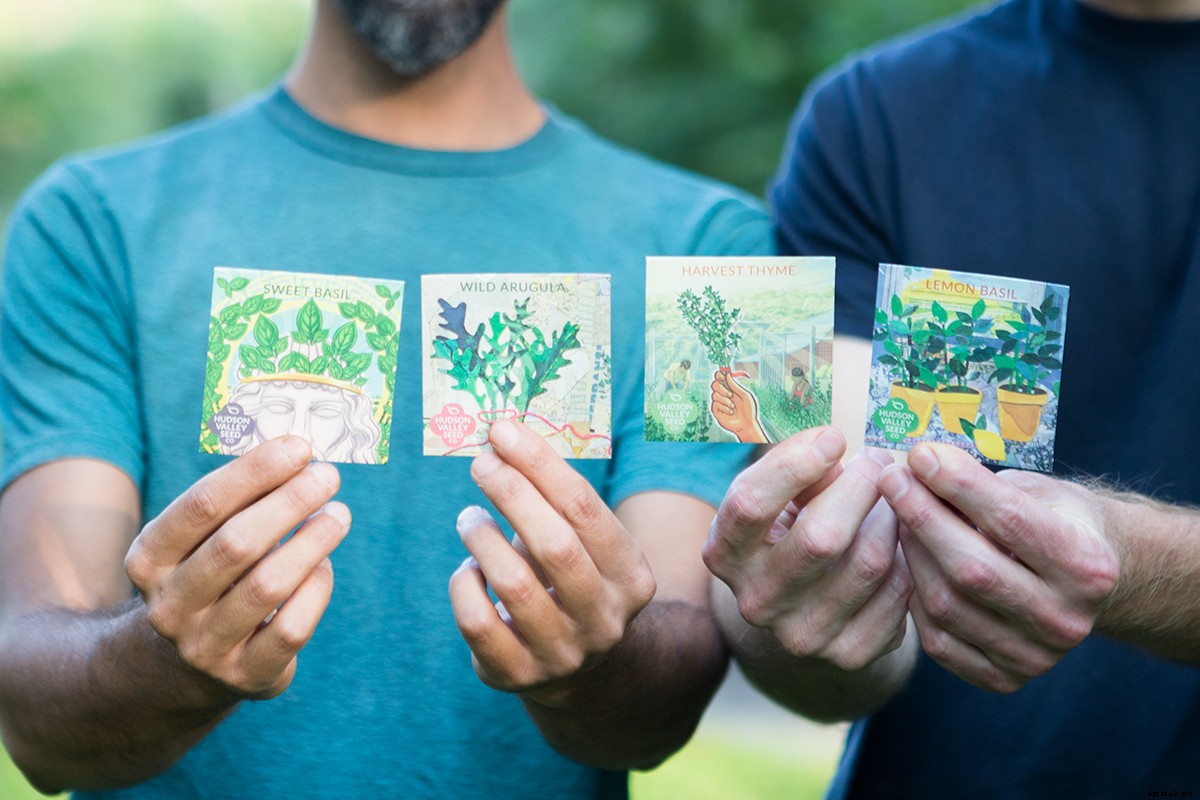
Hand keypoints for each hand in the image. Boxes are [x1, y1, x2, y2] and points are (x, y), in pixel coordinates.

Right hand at [124, 437, 348, 698]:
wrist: (186, 665)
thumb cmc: (210, 576)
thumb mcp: (202, 539)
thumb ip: (241, 500)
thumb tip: (298, 454)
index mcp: (150, 559)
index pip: (203, 505)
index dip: (255, 471)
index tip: (299, 447)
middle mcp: (170, 606)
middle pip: (236, 543)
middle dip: (290, 501)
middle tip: (327, 476)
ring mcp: (205, 646)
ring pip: (268, 586)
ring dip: (312, 541)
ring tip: (338, 514)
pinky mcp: (246, 676)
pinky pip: (291, 627)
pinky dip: (316, 588)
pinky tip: (324, 564)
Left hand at [449, 420, 656, 703]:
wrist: (577, 671)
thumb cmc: (571, 581)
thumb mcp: (583, 544)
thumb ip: (554, 500)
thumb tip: (501, 439)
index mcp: (632, 577)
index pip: (585, 509)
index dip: (539, 464)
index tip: (502, 431)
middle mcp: (604, 619)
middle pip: (555, 546)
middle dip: (511, 493)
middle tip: (481, 462)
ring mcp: (562, 654)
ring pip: (513, 583)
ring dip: (482, 536)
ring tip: (470, 518)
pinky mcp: (516, 676)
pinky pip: (477, 621)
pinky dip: (464, 583)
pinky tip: (468, 568)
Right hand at [703, 427, 912, 671]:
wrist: (800, 605)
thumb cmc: (788, 528)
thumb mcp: (776, 496)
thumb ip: (797, 468)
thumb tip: (832, 448)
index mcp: (725, 553)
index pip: (750, 505)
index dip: (795, 464)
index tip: (833, 437)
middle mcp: (757, 600)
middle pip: (821, 536)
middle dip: (861, 486)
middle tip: (879, 461)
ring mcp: (802, 634)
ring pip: (869, 561)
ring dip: (892, 517)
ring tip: (894, 498)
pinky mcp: (849, 654)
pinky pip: (899, 593)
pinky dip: (910, 557)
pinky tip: (903, 540)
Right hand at [710, 370, 768, 443]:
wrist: (747, 424)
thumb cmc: (749, 410)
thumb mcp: (745, 395)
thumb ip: (735, 386)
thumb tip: (728, 375)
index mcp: (730, 388)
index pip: (720, 378)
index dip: (719, 375)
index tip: (722, 376)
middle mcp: (724, 394)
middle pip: (714, 384)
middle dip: (721, 388)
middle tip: (730, 394)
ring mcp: (719, 402)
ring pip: (714, 395)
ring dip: (725, 400)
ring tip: (733, 406)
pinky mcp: (716, 411)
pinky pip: (715, 404)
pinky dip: (724, 407)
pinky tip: (730, 412)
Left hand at [878, 443, 1119, 692]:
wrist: (1087, 584)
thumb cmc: (1054, 522)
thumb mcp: (1036, 491)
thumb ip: (984, 483)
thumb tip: (918, 464)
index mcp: (1088, 566)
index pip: (1009, 521)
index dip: (957, 484)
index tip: (918, 455)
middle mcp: (1066, 620)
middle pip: (972, 569)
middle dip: (922, 517)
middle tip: (891, 480)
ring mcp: (1036, 657)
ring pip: (947, 606)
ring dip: (911, 555)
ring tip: (896, 517)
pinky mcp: (1005, 679)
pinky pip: (939, 641)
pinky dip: (914, 599)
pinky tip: (908, 564)